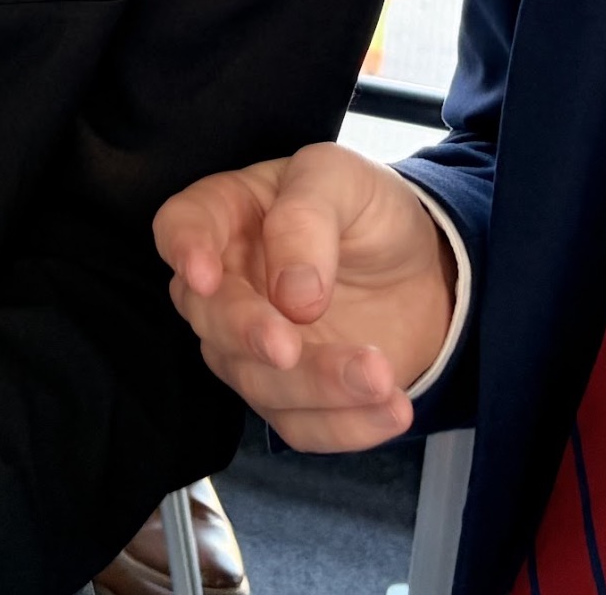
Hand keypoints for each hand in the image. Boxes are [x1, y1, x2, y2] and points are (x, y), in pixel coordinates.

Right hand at [154, 142, 456, 451]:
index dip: (184, 249)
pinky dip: (345, 426)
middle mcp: (228, 283)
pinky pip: (300, 424)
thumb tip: (291, 294)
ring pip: (256, 379)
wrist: (424, 271)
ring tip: (380, 376)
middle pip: (209, 316)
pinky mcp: (291, 394)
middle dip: (246, 333)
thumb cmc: (368, 211)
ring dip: (316, 385)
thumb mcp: (343, 180)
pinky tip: (391, 408)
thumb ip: (308, 218)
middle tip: (288, 347)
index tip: (204, 274)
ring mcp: (253, 345)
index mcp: (227, 214)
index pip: (181, 226)